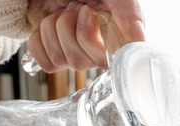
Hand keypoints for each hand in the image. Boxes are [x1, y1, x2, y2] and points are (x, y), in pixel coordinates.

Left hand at [26, 0, 145, 72]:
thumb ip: (130, 14)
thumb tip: (139, 39)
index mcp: (120, 39)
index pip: (116, 65)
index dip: (95, 43)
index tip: (89, 13)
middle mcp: (100, 52)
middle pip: (82, 64)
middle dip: (70, 27)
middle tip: (77, 7)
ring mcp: (77, 55)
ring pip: (61, 60)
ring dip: (54, 28)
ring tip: (62, 12)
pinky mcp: (55, 56)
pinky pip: (46, 63)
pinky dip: (40, 39)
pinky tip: (49, 25)